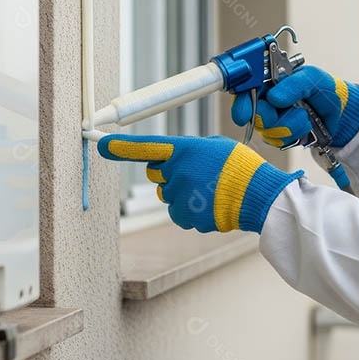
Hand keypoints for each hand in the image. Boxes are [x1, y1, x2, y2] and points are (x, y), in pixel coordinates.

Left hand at [97, 134, 302, 232]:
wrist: (258, 195)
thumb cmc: (241, 167)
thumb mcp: (216, 145)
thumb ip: (191, 149)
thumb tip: (177, 157)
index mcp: (184, 150)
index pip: (145, 147)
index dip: (120, 147)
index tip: (100, 143)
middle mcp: (177, 172)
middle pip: (156, 173)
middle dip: (169, 172)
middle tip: (196, 173)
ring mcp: (180, 196)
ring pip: (168, 194)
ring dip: (182, 191)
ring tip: (209, 190)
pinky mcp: (185, 216)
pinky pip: (178, 212)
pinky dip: (190, 209)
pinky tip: (209, 204)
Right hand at [230, 66, 358, 149]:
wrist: (339, 111)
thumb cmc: (323, 88)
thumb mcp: (311, 78)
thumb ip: (293, 84)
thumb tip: (274, 98)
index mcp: (267, 82)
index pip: (245, 90)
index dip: (240, 103)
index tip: (243, 113)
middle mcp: (265, 102)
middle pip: (252, 115)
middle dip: (268, 116)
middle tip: (283, 109)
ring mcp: (271, 121)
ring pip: (268, 131)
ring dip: (290, 124)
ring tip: (304, 115)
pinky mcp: (279, 136)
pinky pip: (279, 141)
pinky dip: (295, 134)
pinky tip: (305, 126)